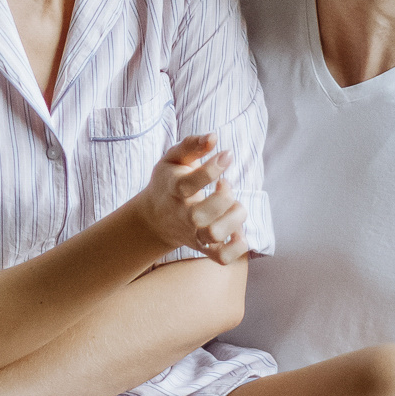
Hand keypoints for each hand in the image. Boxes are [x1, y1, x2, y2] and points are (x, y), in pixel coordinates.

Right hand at [132, 133, 248, 264]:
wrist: (156, 218)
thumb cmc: (169, 182)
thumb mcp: (173, 159)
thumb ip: (191, 145)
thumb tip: (214, 137)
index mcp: (173, 190)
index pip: (190, 183)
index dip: (212, 168)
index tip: (227, 155)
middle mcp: (182, 215)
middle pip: (201, 216)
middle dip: (223, 197)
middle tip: (225, 185)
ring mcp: (193, 234)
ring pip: (215, 235)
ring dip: (234, 219)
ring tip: (234, 206)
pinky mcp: (204, 248)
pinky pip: (222, 258)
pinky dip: (237, 247)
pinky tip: (239, 230)